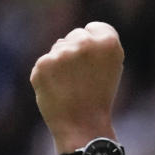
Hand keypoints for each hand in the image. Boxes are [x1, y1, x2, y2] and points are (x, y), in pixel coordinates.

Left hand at [30, 22, 123, 153]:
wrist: (83, 126)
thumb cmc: (99, 97)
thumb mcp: (112, 68)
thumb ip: (99, 46)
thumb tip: (82, 33)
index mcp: (108, 42)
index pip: (95, 28)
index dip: (95, 46)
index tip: (95, 64)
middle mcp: (85, 43)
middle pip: (76, 36)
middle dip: (77, 52)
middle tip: (83, 79)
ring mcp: (62, 53)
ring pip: (58, 48)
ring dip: (62, 63)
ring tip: (71, 86)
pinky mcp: (43, 64)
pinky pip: (45, 63)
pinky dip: (49, 76)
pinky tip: (58, 90)